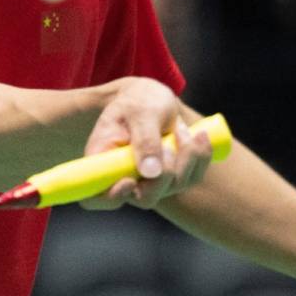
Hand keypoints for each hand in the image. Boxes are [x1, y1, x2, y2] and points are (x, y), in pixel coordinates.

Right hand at [77, 78, 210, 210]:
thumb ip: (144, 140)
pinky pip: (192, 177)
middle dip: (166, 173)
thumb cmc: (138, 100)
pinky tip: (198, 135)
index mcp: (102, 161)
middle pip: (145, 198)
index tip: (130, 181)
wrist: (152, 97)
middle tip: (169, 143)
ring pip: (174, 186)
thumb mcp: (140, 112)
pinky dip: (200, 156)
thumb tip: (150, 173)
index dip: (111, 198)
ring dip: (187, 156)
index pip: (95, 197)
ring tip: (181, 128)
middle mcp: (123, 177)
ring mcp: (149, 181)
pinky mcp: (171, 177)